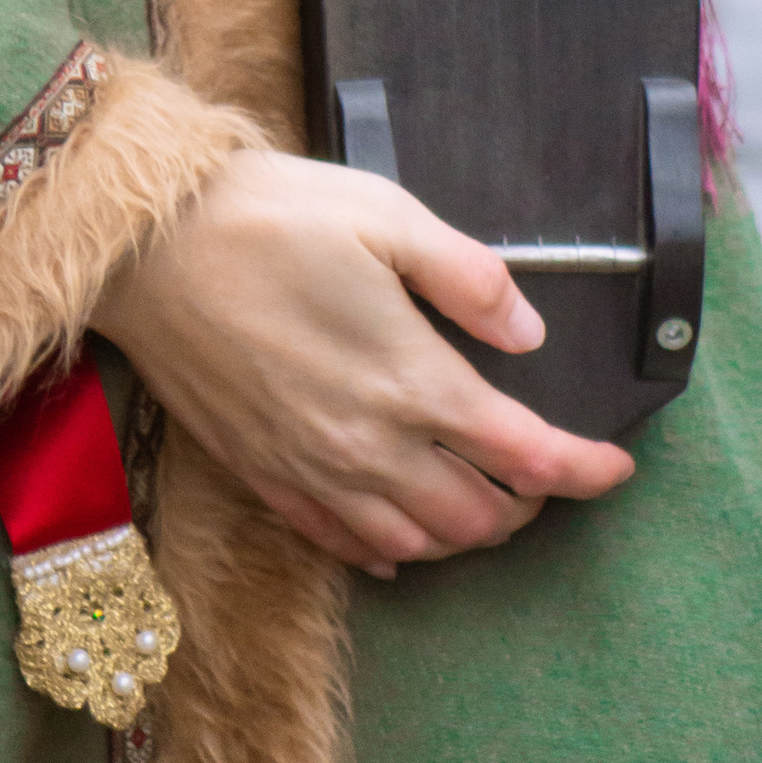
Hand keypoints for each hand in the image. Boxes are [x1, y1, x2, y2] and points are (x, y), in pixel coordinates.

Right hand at [89, 149, 632, 573]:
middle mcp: (369, 446)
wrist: (145, 248)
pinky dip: (391, 550)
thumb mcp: (385, 212)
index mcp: (412, 381)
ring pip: (418, 542)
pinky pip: (345, 545)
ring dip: (466, 531)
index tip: (617, 465)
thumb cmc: (267, 216)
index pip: (526, 454)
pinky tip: (400, 536)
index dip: (584, 469)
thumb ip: (468, 277)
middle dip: (529, 503)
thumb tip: (529, 329)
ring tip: (484, 496)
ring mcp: (313, 471)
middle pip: (478, 516)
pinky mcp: (265, 476)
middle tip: (544, 469)